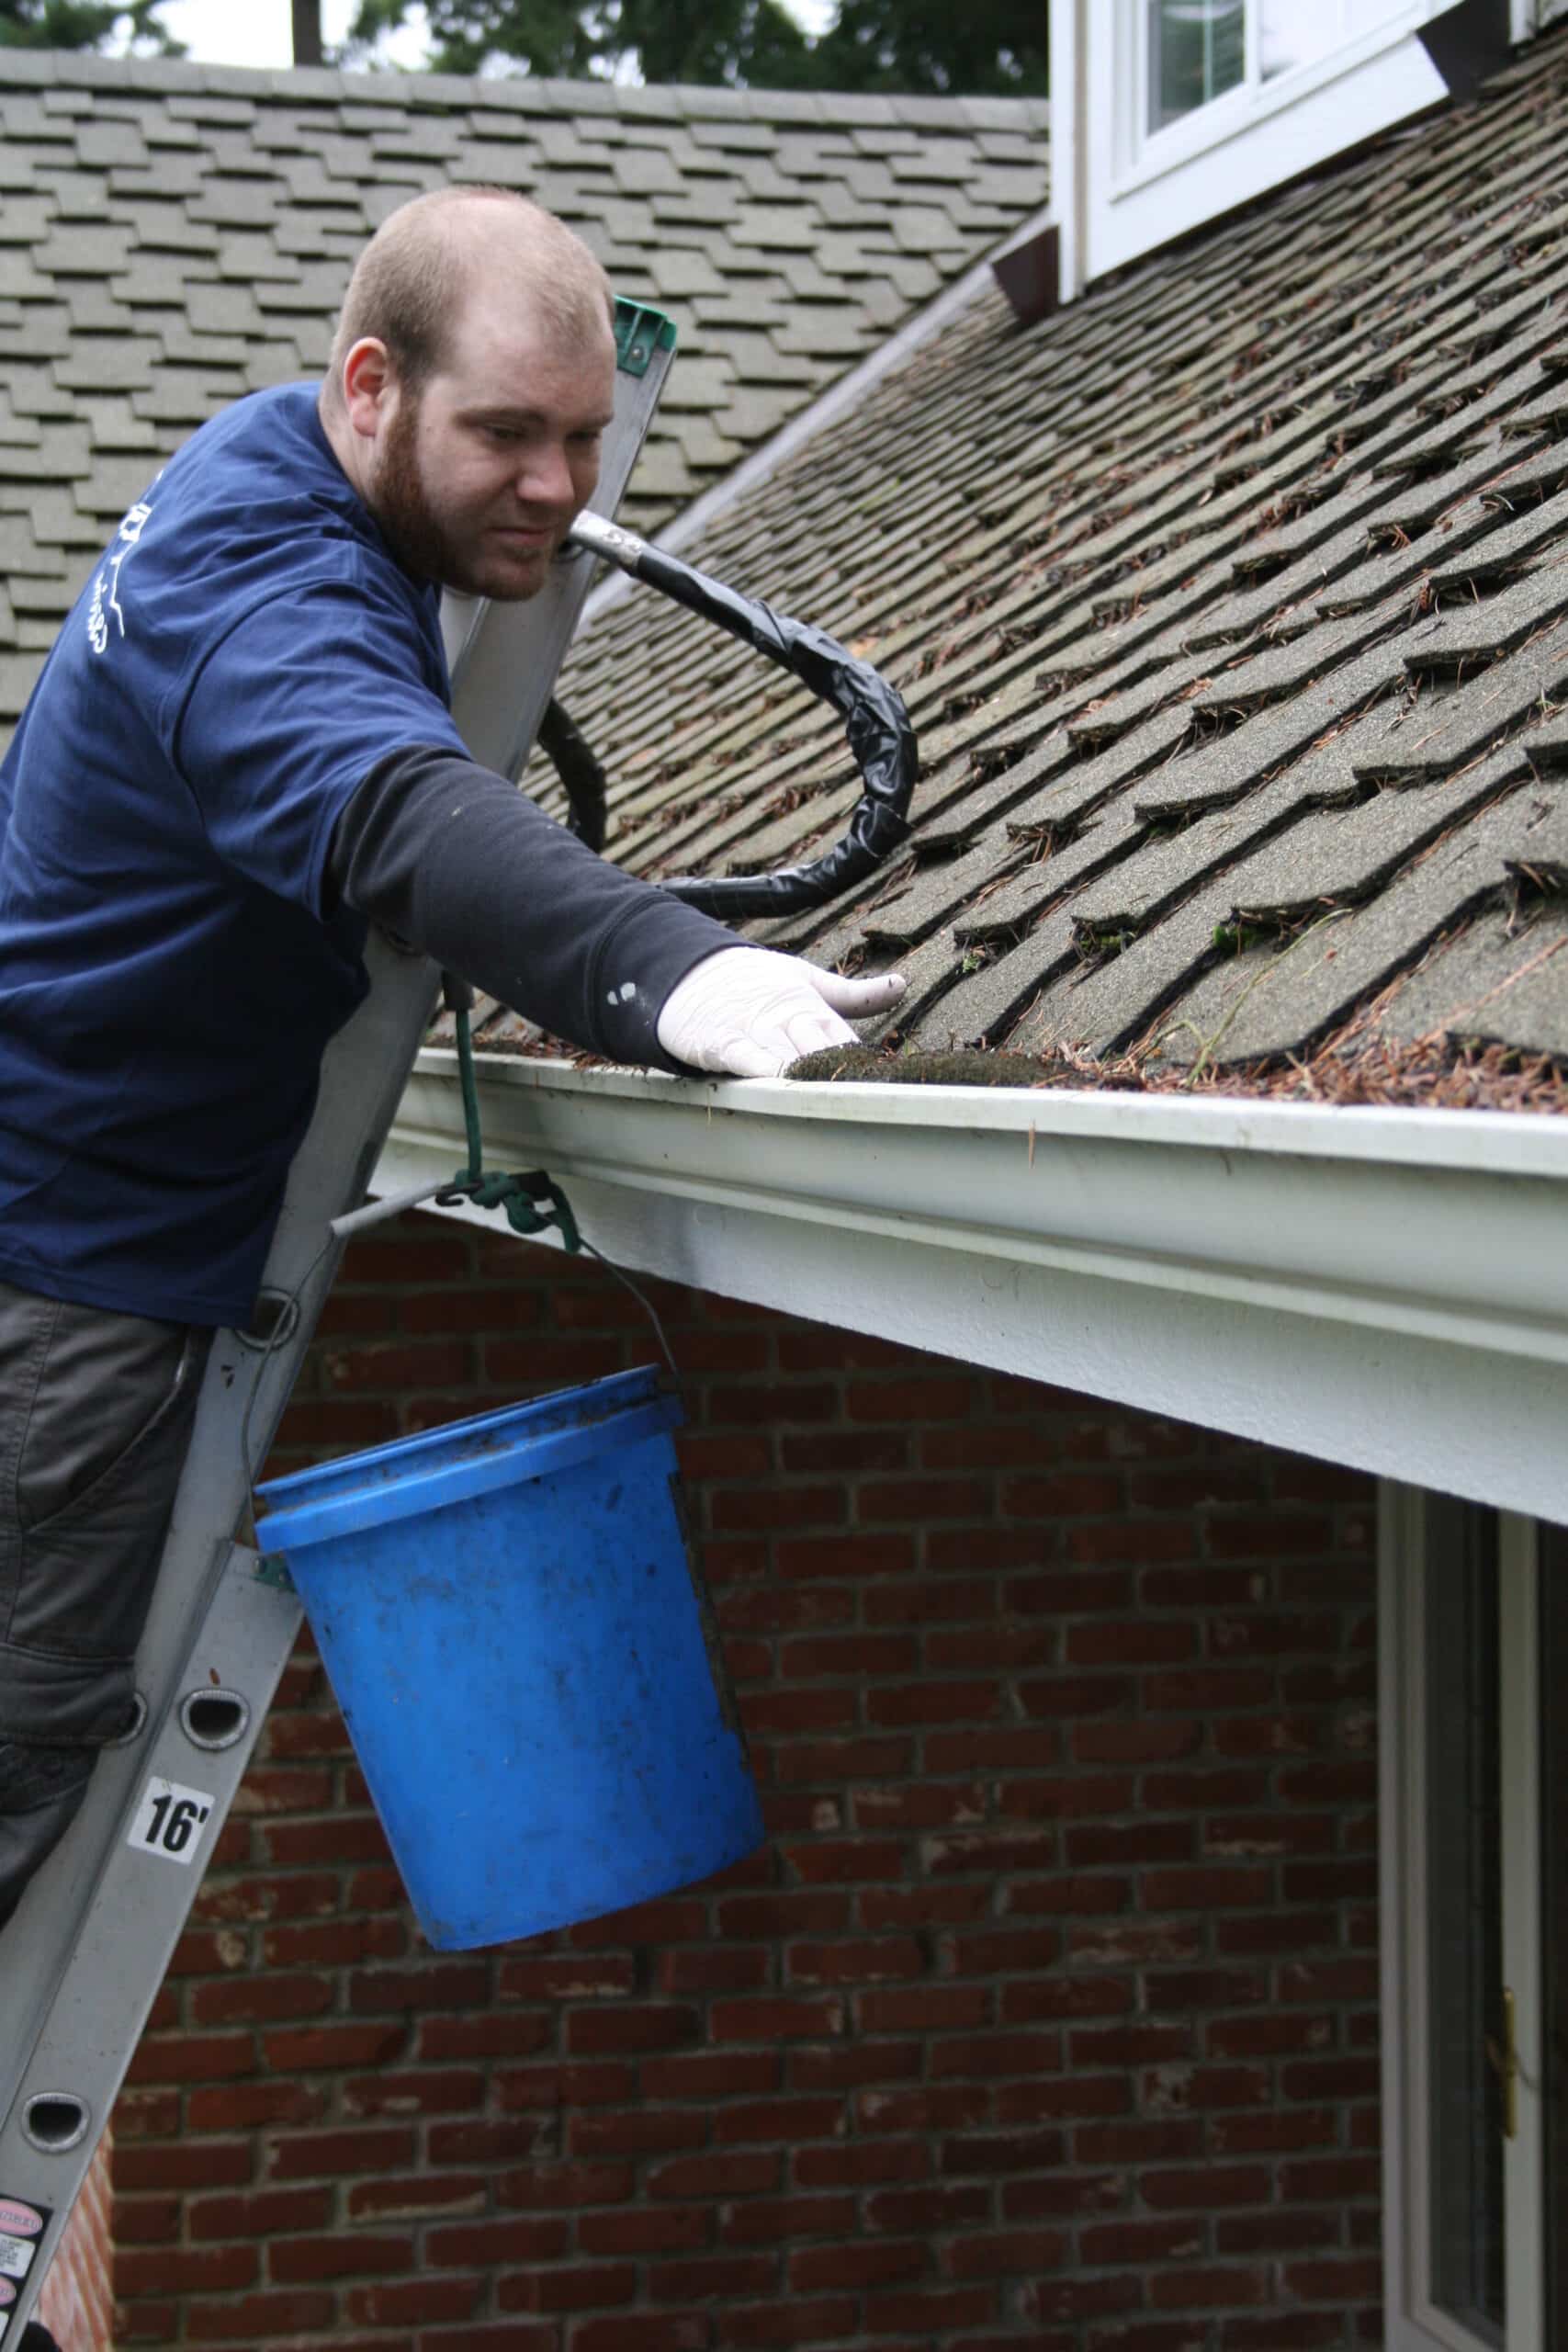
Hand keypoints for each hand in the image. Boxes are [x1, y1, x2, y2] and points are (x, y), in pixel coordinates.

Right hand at [655, 947, 905, 1077]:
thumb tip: (903, 985)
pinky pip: (743, 1057)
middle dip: (841, 1072)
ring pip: (786, 1055)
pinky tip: (779, 1084)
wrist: (691, 973)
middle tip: (870, 1099)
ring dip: (808, 1076)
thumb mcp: (806, 979)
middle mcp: (786, 1017)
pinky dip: (761, 1070)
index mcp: (811, 1005)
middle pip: (820, 1048)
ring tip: (834, 1098)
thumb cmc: (755, 982)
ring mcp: (753, 1030)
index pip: (844, 1036)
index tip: (888, 1083)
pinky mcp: (721, 1042)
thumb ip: (853, 994)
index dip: (863, 1061)